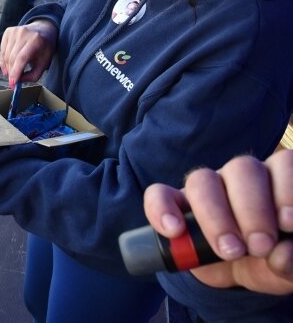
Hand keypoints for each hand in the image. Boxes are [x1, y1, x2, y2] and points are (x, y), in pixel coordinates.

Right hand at [0, 19, 57, 85]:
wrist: (43, 28)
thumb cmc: (44, 47)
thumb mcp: (45, 62)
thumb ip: (34, 74)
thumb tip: (19, 80)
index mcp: (36, 40)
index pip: (22, 58)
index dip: (16, 71)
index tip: (12, 84)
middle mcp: (23, 33)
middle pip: (12, 58)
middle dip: (12, 72)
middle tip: (13, 82)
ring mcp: (14, 31)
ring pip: (6, 55)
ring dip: (8, 68)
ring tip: (13, 73)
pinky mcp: (8, 31)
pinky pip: (2, 50)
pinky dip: (4, 61)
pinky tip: (8, 66)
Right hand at [143, 151, 292, 294]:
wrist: (238, 272)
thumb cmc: (270, 261)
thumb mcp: (288, 270)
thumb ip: (292, 263)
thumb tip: (281, 256)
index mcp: (276, 183)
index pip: (282, 164)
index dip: (286, 188)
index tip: (288, 223)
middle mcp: (241, 178)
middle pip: (242, 169)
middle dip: (251, 210)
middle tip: (259, 247)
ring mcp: (205, 188)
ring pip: (202, 179)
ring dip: (215, 215)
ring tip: (229, 251)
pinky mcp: (174, 204)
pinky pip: (158, 194)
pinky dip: (162, 209)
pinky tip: (173, 231)